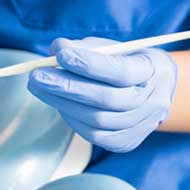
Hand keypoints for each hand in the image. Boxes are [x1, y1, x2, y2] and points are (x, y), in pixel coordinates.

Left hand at [26, 37, 178, 152]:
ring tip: (40, 87)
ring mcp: (141, 126)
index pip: (121, 72)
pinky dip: (72, 118)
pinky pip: (94, 135)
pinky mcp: (125, 142)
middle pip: (107, 99)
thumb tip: (56, 48)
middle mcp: (152, 102)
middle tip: (36, 76)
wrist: (153, 91)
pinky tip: (59, 103)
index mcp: (153, 71)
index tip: (60, 54)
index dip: (89, 64)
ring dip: (62, 103)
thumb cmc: (126, 62)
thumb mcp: (112, 47)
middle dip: (67, 87)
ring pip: (97, 120)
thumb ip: (85, 47)